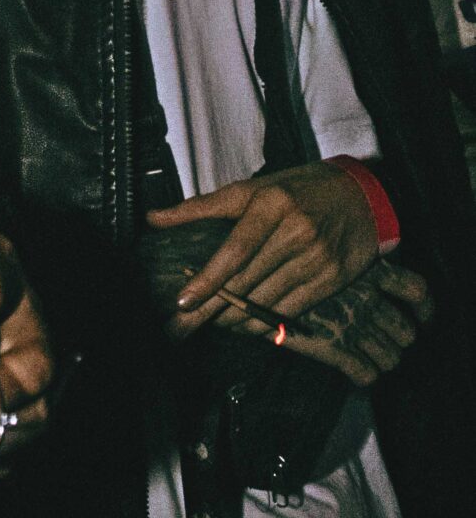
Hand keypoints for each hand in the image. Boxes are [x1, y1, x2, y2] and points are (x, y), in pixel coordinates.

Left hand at [149, 162, 379, 338]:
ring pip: (265, 300)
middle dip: (208, 309)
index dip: (207, 280)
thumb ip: (202, 206)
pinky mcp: (332, 279)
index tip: (183, 301)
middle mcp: (296, 232)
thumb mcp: (253, 189)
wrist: (364, 197)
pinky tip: (242, 326)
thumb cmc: (298, 190)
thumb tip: (153, 219)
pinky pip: (289, 310)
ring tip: (206, 327)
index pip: (234, 250)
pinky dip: (262, 321)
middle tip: (179, 328)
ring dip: (233, 319)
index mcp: (272, 205)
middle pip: (245, 281)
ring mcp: (317, 258)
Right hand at [247, 255, 432, 388]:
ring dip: (385, 359)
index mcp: (367, 269)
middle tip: (388, 339)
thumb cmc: (274, 255)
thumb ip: (336, 257)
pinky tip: (355, 372)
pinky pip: (366, 373)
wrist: (245, 277)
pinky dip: (365, 376)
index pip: (416, 290)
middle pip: (406, 329)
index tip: (422, 316)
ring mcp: (352, 324)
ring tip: (372, 357)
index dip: (424, 308)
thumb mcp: (312, 245)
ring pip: (392, 355)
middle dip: (400, 338)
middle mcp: (367, 298)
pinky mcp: (334, 348)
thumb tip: (350, 263)